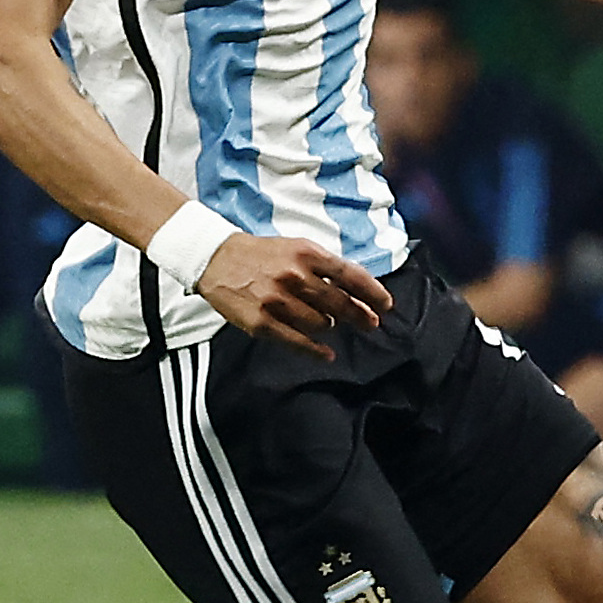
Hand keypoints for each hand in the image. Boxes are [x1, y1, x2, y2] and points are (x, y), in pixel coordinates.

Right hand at [198, 231, 391, 356]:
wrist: (216, 258)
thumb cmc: (261, 254)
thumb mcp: (295, 248)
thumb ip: (324, 267)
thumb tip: (356, 291)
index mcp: (306, 253)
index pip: (350, 275)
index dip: (373, 293)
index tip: (386, 305)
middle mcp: (294, 276)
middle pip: (340, 303)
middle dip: (360, 316)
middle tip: (370, 323)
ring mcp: (278, 301)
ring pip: (321, 323)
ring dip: (329, 325)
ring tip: (328, 323)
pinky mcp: (262, 322)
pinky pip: (297, 342)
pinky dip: (316, 351)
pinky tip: (327, 354)